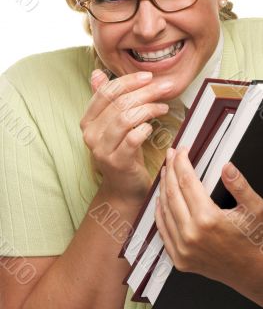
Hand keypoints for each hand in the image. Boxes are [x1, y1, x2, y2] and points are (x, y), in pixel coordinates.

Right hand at [80, 69, 170, 205]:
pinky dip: (144, 129)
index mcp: (87, 121)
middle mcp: (90, 134)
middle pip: (119, 104)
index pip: (105, 92)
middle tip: (165, 87)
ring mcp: (102, 150)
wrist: (123, 187)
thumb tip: (97, 73)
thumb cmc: (122, 151)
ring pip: (125, 118)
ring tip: (163, 107)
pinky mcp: (116, 162)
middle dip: (145, 92)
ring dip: (149, 109)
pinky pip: (132, 138)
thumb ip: (105, 100)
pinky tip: (152, 126)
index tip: (148, 76)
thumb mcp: (113, 124)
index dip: (128, 81)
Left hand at [155, 147, 262, 305]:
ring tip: (165, 171)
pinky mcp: (179, 258)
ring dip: (163, 187)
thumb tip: (226, 167)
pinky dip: (160, 211)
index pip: (187, 181)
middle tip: (170, 154)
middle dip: (170, 169)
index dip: (182, 162)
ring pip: (165, 209)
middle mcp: (191, 234)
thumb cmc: (253, 239)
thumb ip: (240, 186)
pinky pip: (163, 229)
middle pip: (172, 192)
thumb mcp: (254, 210)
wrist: (251, 273)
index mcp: (208, 219)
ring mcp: (182, 248)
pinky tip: (160, 198)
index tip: (181, 150)